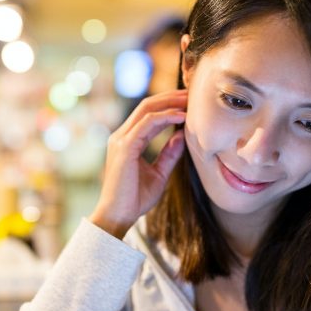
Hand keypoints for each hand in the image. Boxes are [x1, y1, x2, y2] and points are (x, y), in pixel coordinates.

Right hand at [89, 89, 186, 237]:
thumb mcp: (158, 173)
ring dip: (170, 103)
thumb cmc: (135, 199)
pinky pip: (147, 124)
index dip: (168, 105)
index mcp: (127, 141)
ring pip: (146, 109)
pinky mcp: (125, 147)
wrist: (118, 216)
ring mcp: (121, 140)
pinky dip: (165, 117)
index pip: (147, 114)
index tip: (188, 103)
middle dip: (170, 97)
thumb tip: (182, 136)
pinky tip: (182, 117)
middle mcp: (121, 136)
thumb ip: (168, 154)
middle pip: (146, 105)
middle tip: (192, 94)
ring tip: (190, 101)